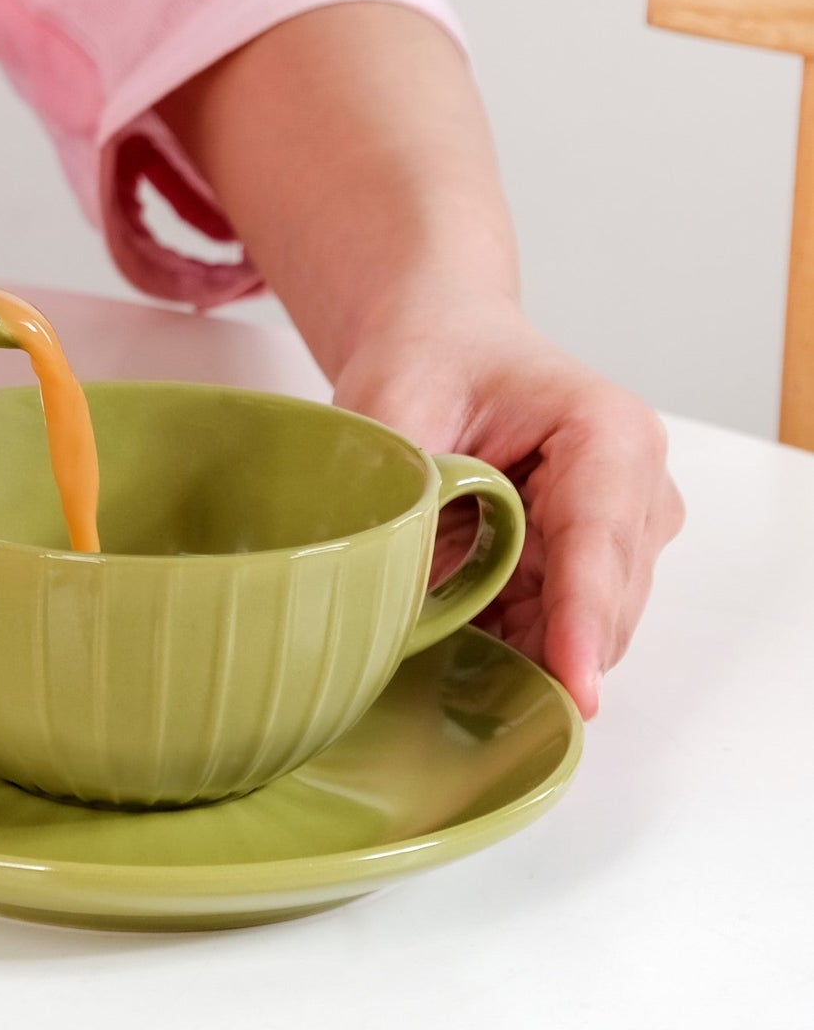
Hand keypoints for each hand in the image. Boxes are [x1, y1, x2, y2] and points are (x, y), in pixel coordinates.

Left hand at [331, 285, 683, 718]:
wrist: (444, 341)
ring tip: (442, 648)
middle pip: (604, 603)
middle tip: (448, 675)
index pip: (597, 542)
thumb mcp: (393, 408)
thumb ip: (405, 493)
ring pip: (588, 629)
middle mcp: (638, 486)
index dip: (580, 620)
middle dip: (539, 650)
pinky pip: (562, 626)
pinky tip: (461, 640)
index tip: (575, 688)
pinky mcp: (597, 563)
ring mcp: (627, 530)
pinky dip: (515, 640)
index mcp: (607, 432)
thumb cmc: (429, 357)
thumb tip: (403, 593)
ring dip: (523, 648)